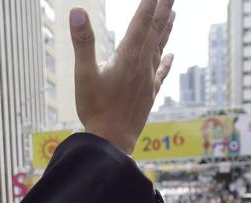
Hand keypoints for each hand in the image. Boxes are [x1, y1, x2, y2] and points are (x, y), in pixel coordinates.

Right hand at [70, 0, 174, 152]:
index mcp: (128, 56)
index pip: (142, 21)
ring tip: (173, 13)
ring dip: (167, 29)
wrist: (112, 141)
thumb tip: (76, 11)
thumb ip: (82, 41)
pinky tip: (172, 55)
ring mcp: (148, 79)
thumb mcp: (83, 74)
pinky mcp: (149, 93)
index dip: (150, 2)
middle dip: (164, 9)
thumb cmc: (96, 109)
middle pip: (156, 30)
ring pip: (160, 47)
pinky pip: (161, 72)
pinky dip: (167, 61)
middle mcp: (142, 65)